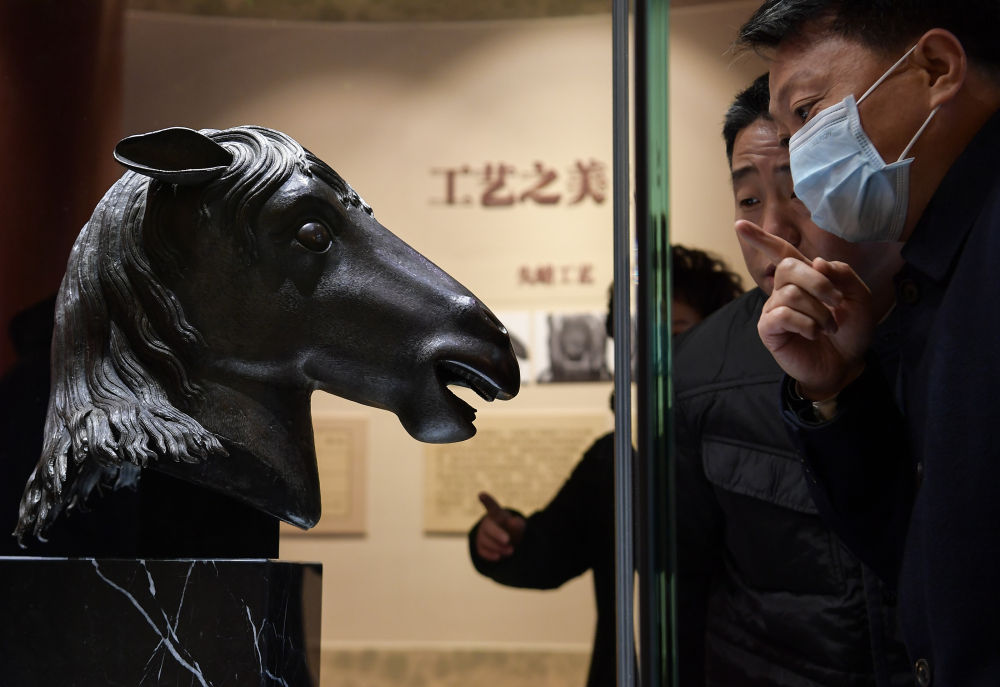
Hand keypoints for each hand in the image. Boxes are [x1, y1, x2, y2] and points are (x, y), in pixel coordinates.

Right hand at [474, 491, 525, 561]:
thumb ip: (518, 525)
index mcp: (497, 514)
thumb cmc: (513, 530)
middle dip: (497, 534)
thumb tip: (515, 522)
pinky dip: (491, 555)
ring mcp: (481, 534)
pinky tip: (498, 557)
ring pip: (486, 541)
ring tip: (511, 551)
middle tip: (507, 540)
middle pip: (489, 527)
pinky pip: (482, 551)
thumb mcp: (519, 527)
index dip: (487, 500)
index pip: (492, 507)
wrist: (507, 542)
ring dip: (499, 547)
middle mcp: (487, 523)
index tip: (481, 494)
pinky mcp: (479, 546)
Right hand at [736, 220, 874, 398]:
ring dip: (818, 311)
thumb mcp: (858, 298)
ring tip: (828, 327)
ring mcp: (774, 309)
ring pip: (790, 294)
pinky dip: (806, 324)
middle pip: (788, 267)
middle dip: (817, 283)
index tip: (739, 223)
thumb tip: (815, 261)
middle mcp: (784, 290)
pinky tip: (814, 333)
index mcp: (804, 278)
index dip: (761, 238)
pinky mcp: (769, 329)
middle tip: (837, 302)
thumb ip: (842, 275)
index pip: (780, 252)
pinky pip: (782, 315)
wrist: (846, 364)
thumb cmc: (850, 331)